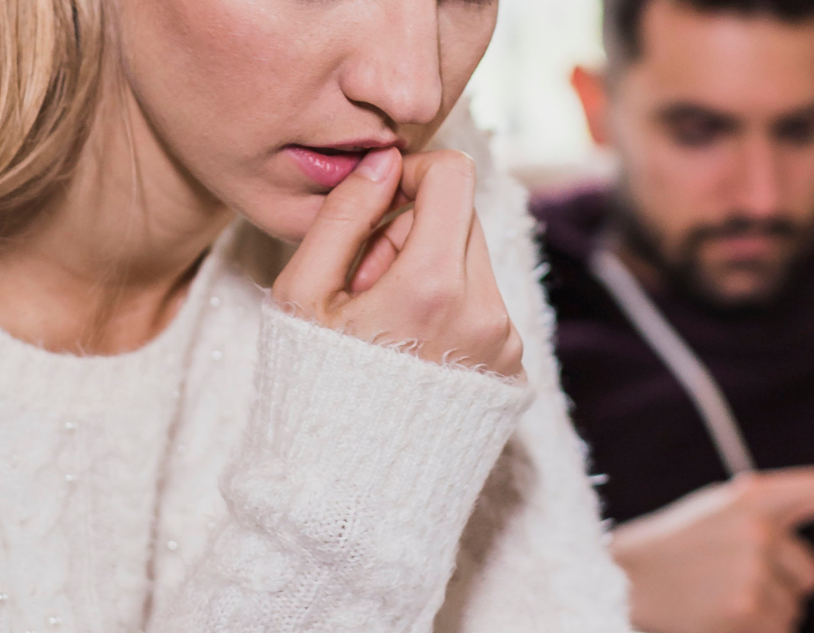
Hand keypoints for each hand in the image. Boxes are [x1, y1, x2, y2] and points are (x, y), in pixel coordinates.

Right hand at [273, 147, 523, 377]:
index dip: (411, 173)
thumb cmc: (311, 390)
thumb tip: (384, 162)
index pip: (453, 175)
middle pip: (462, 216)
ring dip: (430, 269)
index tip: (379, 202)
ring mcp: (504, 344)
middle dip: (413, 229)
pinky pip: (484, 304)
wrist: (345, 490)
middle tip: (365, 283)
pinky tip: (409, 349)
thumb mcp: (302, 295)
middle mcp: (485, 312)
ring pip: (473, 260)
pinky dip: (449, 308)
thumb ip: (343, 216)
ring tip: (385, 324)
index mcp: (433, 286)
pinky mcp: (511, 369)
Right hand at [611, 463, 813, 632]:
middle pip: (811, 570)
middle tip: (728, 576)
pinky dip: (752, 628)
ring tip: (715, 596)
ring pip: (794, 604)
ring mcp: (754, 572)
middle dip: (782, 581)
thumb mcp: (717, 516)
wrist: (618, 578)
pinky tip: (716, 615)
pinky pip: (777, 629)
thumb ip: (766, 520)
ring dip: (764, 608)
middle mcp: (758, 529)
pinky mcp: (747, 611)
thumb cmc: (672, 549)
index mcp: (750, 496)